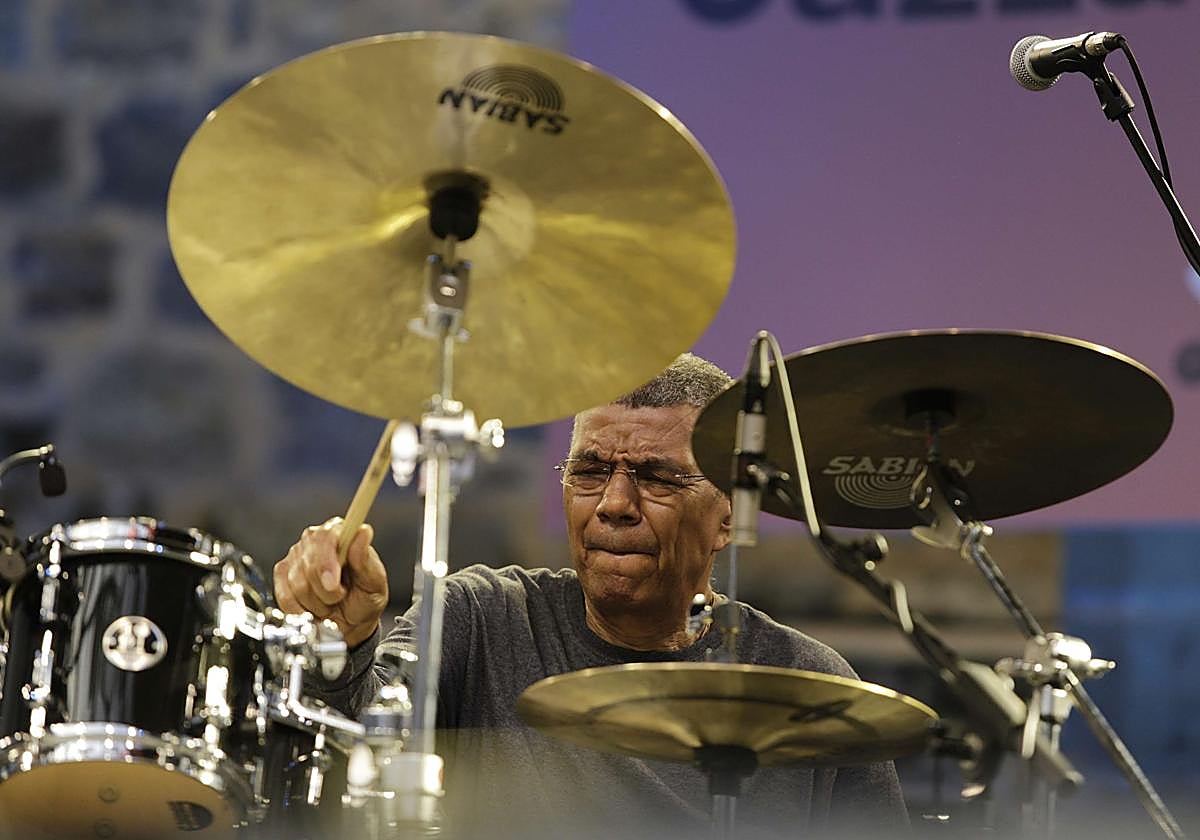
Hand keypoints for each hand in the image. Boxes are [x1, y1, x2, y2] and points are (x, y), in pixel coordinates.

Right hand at [273, 517, 387, 649]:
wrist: (351, 622)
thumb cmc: (364, 598)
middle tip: (340, 597)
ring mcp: (295, 555)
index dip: (327, 562)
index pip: (325, 537)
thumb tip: (362, 532)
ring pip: (297, 584)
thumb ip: (366, 559)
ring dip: (317, 602)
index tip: (333, 584)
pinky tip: (314, 608)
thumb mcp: (374, 582)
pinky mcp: (282, 574)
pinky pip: (285, 597)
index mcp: (341, 533)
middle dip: (326, 590)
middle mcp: (315, 540)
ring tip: (330, 602)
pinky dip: (301, 610)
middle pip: (309, 564)